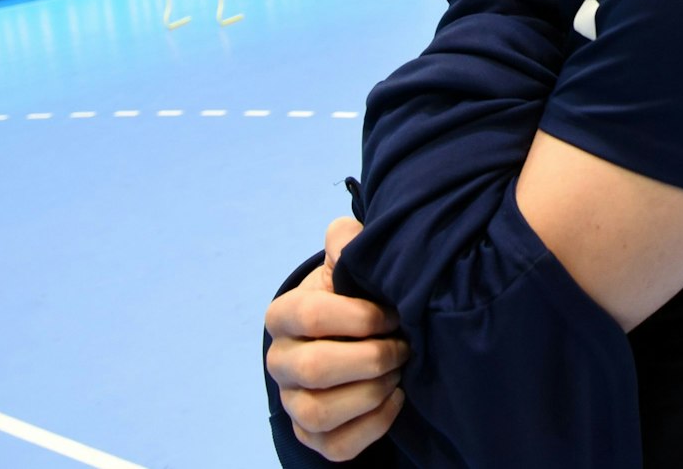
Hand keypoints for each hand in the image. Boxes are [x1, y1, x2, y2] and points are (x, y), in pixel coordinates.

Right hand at [266, 219, 407, 462]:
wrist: (353, 336)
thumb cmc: (354, 296)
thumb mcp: (349, 263)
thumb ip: (347, 241)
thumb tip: (345, 236)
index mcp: (283, 315)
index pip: (310, 315)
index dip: (359, 316)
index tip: (393, 314)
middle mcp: (279, 362)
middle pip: (316, 368)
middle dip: (371, 358)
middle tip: (403, 346)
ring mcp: (293, 403)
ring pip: (321, 412)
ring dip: (372, 392)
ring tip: (400, 372)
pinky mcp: (312, 436)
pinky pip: (337, 446)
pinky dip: (374, 425)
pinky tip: (397, 400)